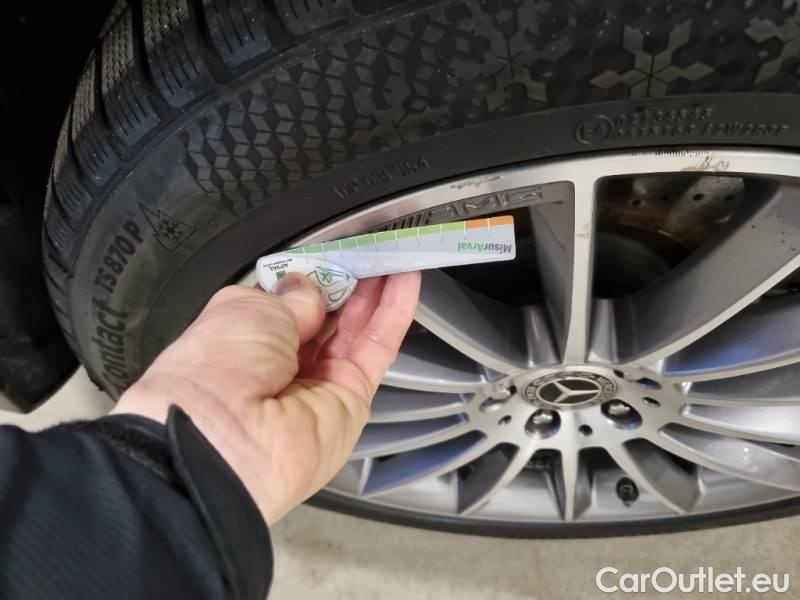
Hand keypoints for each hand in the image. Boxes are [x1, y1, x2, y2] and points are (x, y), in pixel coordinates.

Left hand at [111, 272, 420, 523]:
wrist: (226, 440)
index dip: (313, 276)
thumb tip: (310, 287)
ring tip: (395, 254)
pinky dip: (394, 313)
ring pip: (357, 329)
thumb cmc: (217, 367)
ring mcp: (320, 382)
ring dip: (377, 291)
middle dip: (349, 281)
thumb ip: (292, 296)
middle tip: (372, 248)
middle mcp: (282, 363)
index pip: (288, 303)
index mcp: (245, 339)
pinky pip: (378, 348)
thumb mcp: (249, 310)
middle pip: (327, 316)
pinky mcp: (353, 397)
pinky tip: (406, 279)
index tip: (334, 250)